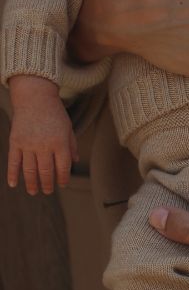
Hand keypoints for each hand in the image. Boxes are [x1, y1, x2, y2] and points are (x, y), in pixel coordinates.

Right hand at [7, 75, 78, 194]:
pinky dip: (12, 174)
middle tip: (48, 191)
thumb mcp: (68, 128)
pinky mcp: (15, 142)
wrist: (35, 98)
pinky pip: (14, 162)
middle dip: (48, 184)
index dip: (63, 179)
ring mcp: (28, 144)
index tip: (63, 185)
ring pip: (30, 170)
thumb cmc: (55, 113)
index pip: (63, 167)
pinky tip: (13, 184)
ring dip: (32, 183)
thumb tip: (74, 162)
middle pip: (46, 171)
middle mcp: (44, 145)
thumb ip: (72, 146)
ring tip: (34, 192)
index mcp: (60, 143)